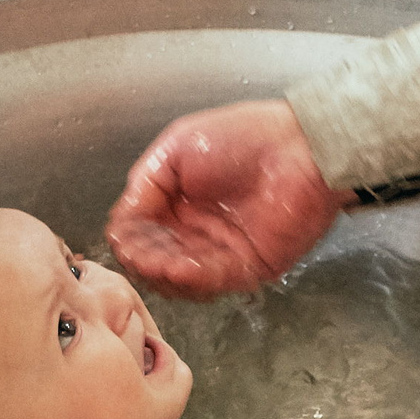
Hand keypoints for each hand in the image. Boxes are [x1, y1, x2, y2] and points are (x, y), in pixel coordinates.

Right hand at [106, 101, 347, 298]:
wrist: (299, 148)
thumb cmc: (244, 137)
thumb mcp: (176, 148)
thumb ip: (145, 184)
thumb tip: (120, 222)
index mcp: (174, 204)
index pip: (139, 233)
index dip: (128, 238)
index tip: (123, 237)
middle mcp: (194, 232)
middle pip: (154, 262)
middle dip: (143, 259)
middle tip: (137, 254)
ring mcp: (220, 253)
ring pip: (179, 280)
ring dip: (164, 273)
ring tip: (157, 262)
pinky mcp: (248, 268)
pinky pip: (214, 281)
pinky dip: (194, 278)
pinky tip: (180, 266)